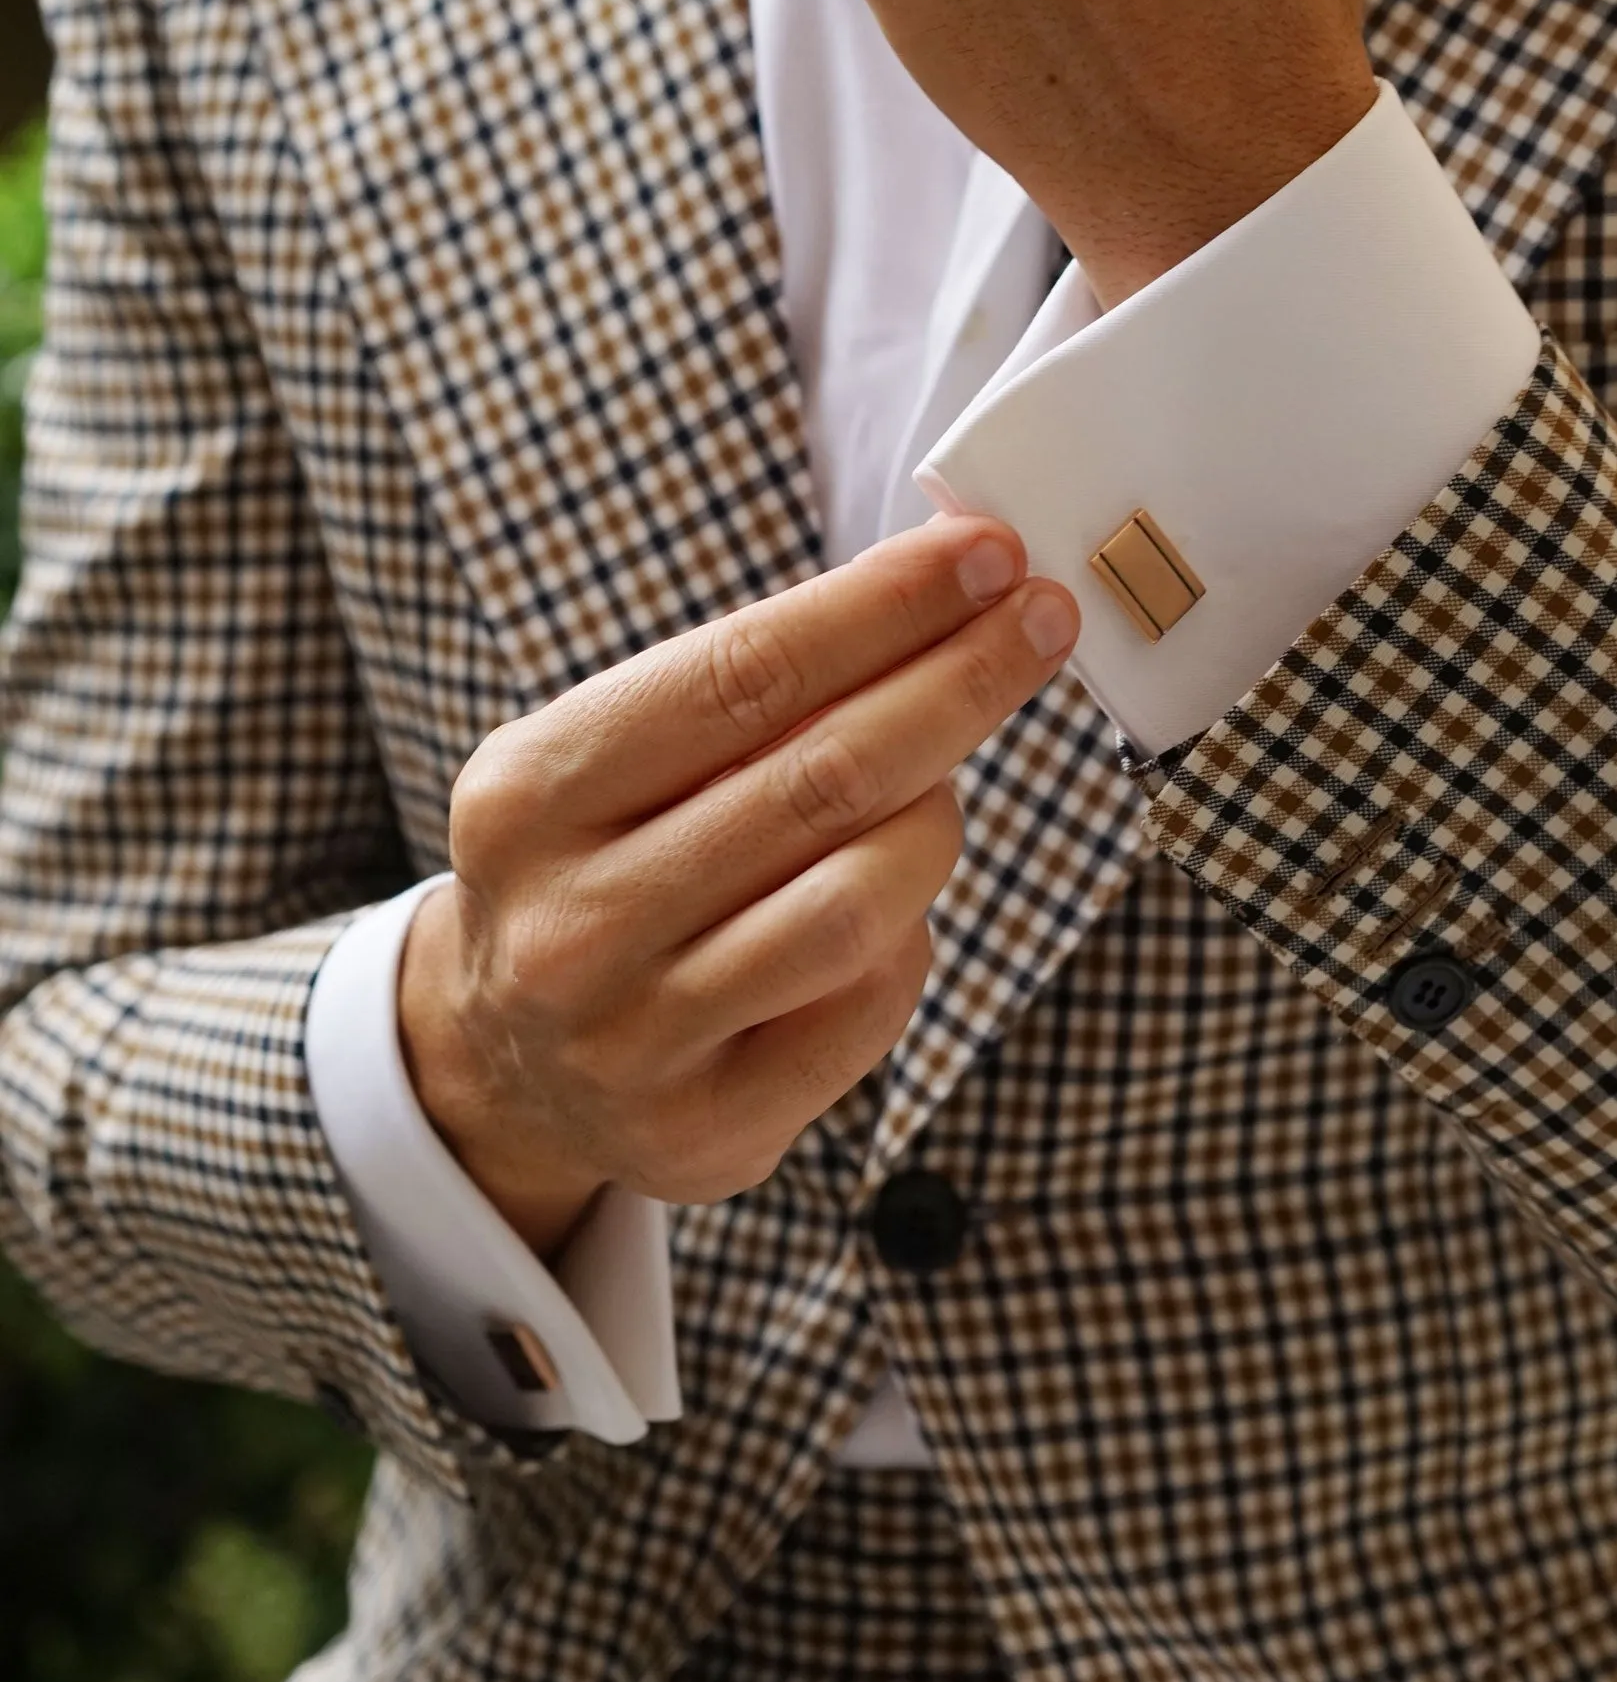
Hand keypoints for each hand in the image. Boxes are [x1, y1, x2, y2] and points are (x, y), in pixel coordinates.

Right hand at [398, 517, 1078, 1255]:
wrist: (508, 1060)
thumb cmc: (602, 863)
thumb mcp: (613, 758)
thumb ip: (749, 690)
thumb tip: (940, 590)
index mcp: (533, 793)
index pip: (741, 674)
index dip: (881, 610)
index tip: (986, 554)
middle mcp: (571, 921)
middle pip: (820, 781)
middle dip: (956, 684)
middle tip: (1044, 620)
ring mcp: (634, 1038)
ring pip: (856, 902)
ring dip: (938, 821)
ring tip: (947, 787)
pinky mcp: (707, 1127)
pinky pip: (869, 1004)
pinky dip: (909, 933)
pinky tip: (897, 904)